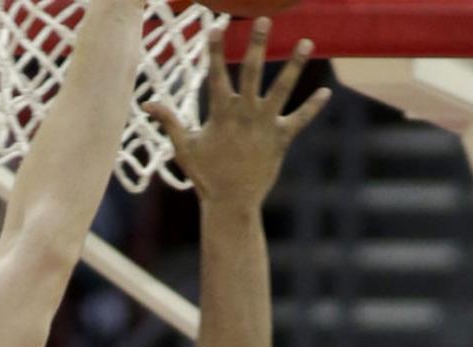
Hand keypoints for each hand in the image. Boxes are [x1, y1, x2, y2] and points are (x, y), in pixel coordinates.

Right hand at [144, 18, 330, 203]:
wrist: (230, 201)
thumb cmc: (205, 175)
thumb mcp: (184, 147)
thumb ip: (170, 121)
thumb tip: (147, 104)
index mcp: (221, 113)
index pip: (216, 74)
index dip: (215, 50)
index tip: (216, 27)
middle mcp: (245, 113)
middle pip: (251, 71)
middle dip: (256, 44)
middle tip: (262, 19)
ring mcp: (265, 124)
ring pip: (282, 88)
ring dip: (295, 64)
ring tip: (307, 42)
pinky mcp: (281, 138)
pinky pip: (300, 119)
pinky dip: (312, 107)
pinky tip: (326, 92)